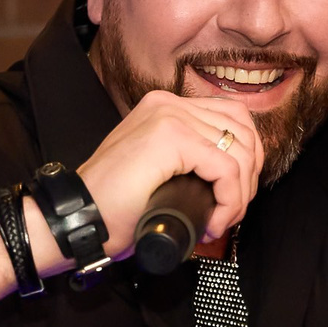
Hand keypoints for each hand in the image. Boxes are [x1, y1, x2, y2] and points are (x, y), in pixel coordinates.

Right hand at [75, 90, 265, 261]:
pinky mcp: (170, 138)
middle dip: (249, 177)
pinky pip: (226, 168)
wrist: (79, 219)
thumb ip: (190, 162)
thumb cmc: (113, 208)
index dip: (246, 160)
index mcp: (165, 108)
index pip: (232, 118)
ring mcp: (168, 116)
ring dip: (240, 194)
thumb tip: (233, 177)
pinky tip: (213, 222)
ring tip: (220, 220)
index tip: (233, 198)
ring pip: (239, 151)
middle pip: (242, 130)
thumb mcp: (161, 173)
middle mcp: (168, 104)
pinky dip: (230, 200)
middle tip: (230, 212)